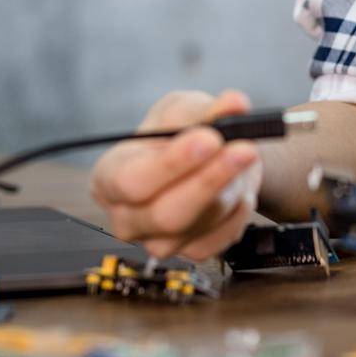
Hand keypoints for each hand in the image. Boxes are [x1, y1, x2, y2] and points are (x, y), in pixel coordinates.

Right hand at [88, 89, 261, 260]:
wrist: (205, 158)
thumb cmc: (180, 132)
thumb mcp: (184, 109)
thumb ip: (205, 109)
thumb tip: (235, 104)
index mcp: (109, 178)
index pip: (131, 181)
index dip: (172, 163)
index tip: (209, 139)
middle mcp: (127, 217)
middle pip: (166, 214)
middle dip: (210, 180)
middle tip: (244, 149)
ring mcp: (158, 242)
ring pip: (202, 222)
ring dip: (232, 186)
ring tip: (245, 154)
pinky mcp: (193, 252)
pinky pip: (224, 235)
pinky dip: (240, 206)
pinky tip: (240, 183)